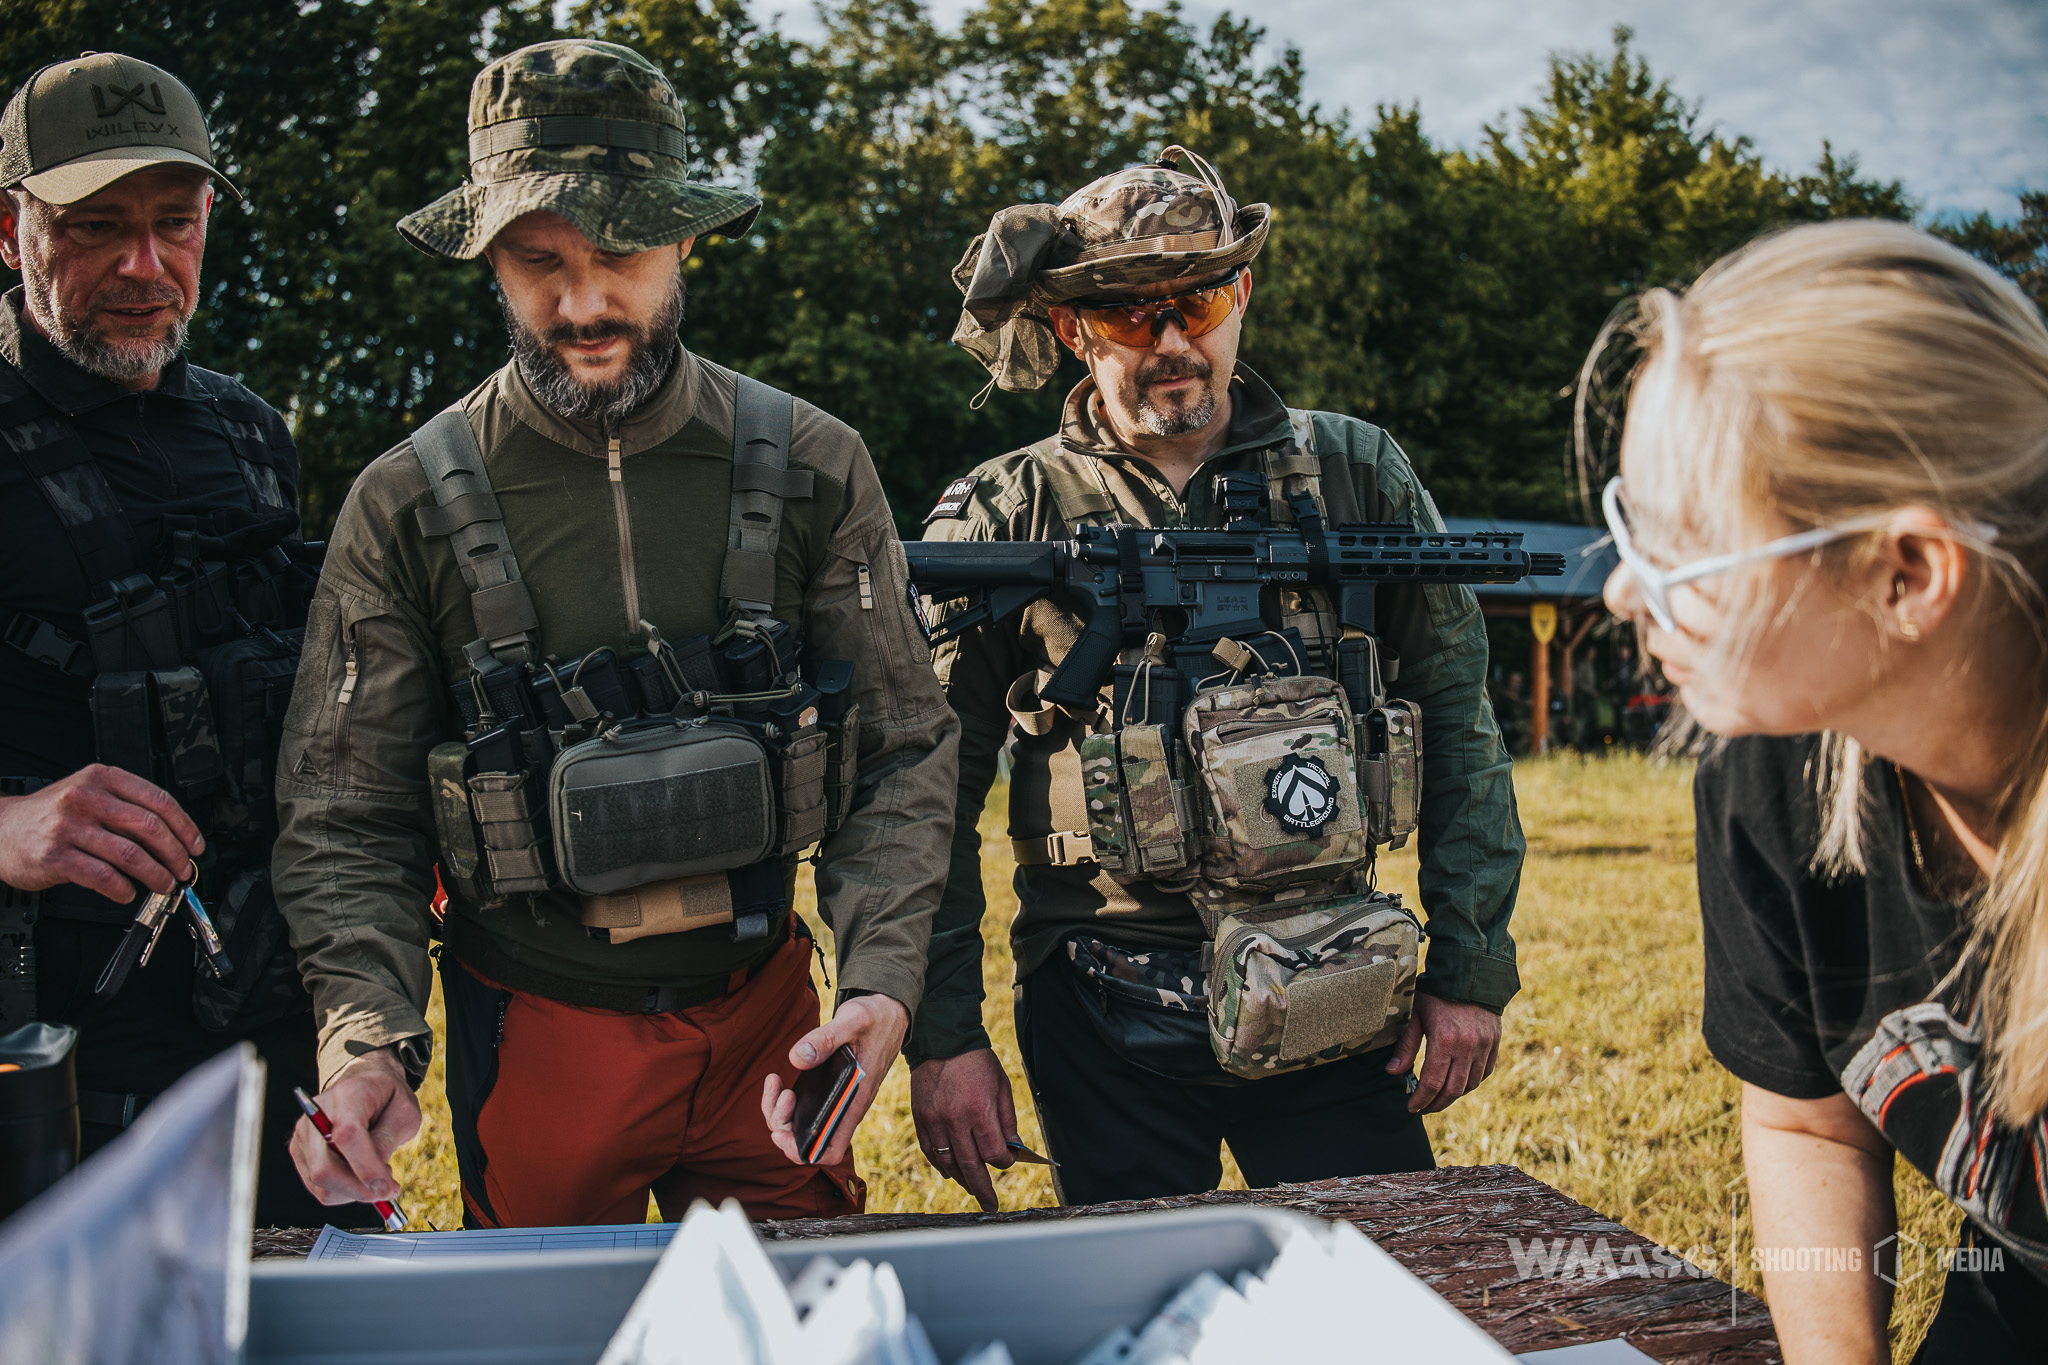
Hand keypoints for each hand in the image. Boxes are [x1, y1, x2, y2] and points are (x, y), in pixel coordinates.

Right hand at [0, 764, 203, 902]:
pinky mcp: (55, 856)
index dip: (184, 826)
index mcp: (101, 778)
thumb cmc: (50, 815)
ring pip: (130, 854)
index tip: (195, 845)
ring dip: (155, 874)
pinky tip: (127, 893)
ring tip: (163, 884)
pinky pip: (102, 876)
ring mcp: (69, 827)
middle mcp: (86, 798)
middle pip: (149, 827)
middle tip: (182, 870)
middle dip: (175, 853)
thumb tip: (172, 836)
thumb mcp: (88, 794)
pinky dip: (122, 889)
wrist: (0, 829)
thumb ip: (125, 806)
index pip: (158, 799)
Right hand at [289, 1046, 420, 1205]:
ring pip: (322, 1186)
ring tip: (377, 1171)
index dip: (366, 1167)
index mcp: (347, 1095)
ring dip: (356, 1191)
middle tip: (388, 1189)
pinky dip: (345, 1192)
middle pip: (324, 1169)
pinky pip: (320, 1190)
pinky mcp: (300, 1155)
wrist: (364, 1087)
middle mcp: (314, 1116)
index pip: (347, 1136)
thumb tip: (373, 1177)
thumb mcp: (404, 1112)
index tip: (388, 1189)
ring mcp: (302, 1137)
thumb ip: (387, 1140)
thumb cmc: (388, 1100)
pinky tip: (360, 1174)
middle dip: (359, 1189)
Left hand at [761, 993, 909, 1167]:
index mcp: (856, 1101)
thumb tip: (797, 1059)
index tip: (782, 1129)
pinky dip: (784, 1101)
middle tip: (780, 1093)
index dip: (802, 1151)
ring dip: (779, 1112)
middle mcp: (845, 1108)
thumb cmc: (875, 1017)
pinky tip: (778, 1081)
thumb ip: (826, 1039)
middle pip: (807, 1141)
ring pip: (800, 1126)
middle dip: (782, 1124)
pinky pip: (802, 1110)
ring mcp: (836, 1101)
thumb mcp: (853, 1021)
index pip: (830, 1150)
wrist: (888, 1011)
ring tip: (775, 1084)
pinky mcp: (829, 1091)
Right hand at [909, 1049, 1018, 1211]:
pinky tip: (950, 1171)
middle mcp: (956, 1120)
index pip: (993, 1153)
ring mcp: (934, 1121)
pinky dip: (941, 1165)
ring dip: (961, 1180)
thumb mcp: (1001, 1086)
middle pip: (970, 1166)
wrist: (942, 1040)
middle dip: (983, 1188)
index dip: (1003, 1163)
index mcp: (980, 1110)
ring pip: (948, 1163)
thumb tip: (1011, 1148)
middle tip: (990, 1205)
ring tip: (972, 1188)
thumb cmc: (977, 1062)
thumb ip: (1006, 1119)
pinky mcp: (920, 1118)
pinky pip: (930, 1151)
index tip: (1006, 1162)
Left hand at [1387, 994, 1501, 1113]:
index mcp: (1445, 1039)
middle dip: (1436, 1104)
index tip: (1412, 1107)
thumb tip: (1393, 1073)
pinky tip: (1457, 1083)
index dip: (1421, 1099)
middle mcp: (1468, 1045)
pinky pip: (1485, 1073)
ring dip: (1453, 1095)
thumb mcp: (1415, 1014)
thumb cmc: (1436, 993)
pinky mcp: (1495, 1043)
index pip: (1433, 1082)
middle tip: (1423, 1108)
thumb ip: (1406, 1046)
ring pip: (1470, 1084)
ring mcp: (1485, 1045)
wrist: (1470, 974)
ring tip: (1438, 1097)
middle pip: (1453, 1090)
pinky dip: (1471, 1082)